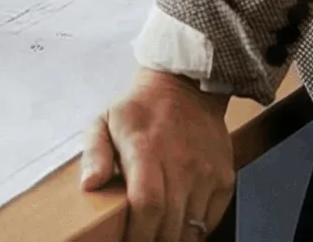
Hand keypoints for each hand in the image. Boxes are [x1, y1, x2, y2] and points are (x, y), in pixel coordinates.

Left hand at [82, 69, 234, 241]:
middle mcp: (180, 163)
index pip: (147, 204)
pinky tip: (180, 228)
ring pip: (192, 224)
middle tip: (142, 241)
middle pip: (170, 222)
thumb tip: (89, 185)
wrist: (186, 86)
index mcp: (146, 150)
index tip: (128, 241)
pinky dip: (197, 230)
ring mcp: (205, 172)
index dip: (138, 233)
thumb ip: (94, 154)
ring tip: (159, 237)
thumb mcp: (104, 121)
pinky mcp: (223, 177)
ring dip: (175, 239)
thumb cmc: (140, 108)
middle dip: (154, 240)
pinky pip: (212, 217)